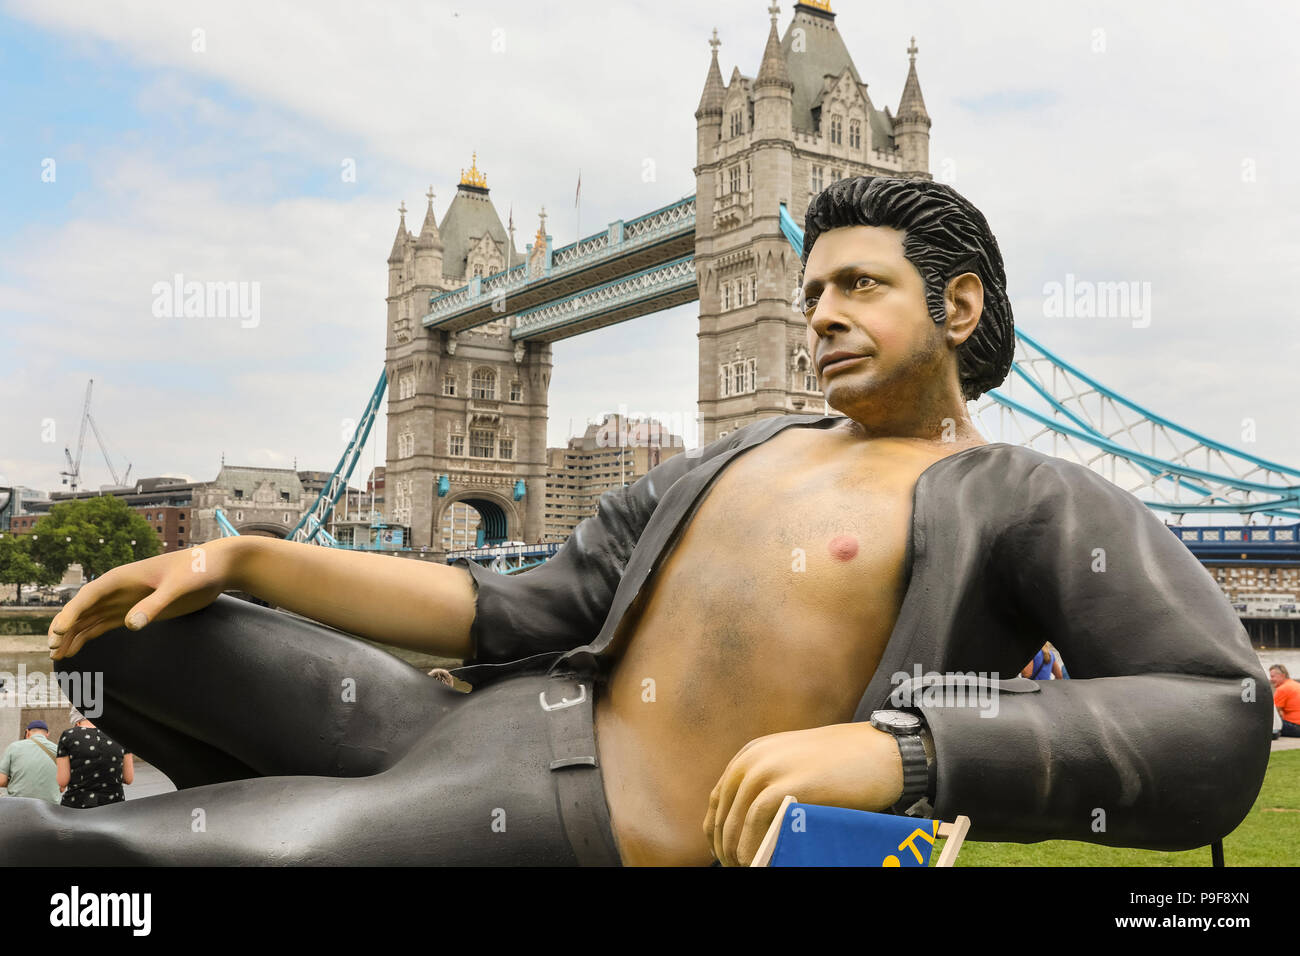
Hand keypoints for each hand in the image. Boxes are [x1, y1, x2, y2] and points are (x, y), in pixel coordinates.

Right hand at [48, 538, 245, 659]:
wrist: (216, 566)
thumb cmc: (197, 569)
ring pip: (90, 618)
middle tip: (53, 649)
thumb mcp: (179, 586)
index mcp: (124, 576)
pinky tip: (76, 649)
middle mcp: (119, 588)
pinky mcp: (136, 611)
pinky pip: (104, 624)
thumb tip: (130, 625)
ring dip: (72, 635)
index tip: (60, 632)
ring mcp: (126, 600)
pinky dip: (88, 636)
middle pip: (83, 608)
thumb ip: (155, 604)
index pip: (89, 595)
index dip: (72, 613)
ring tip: (57, 656)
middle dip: (66, 627)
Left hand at [702, 722, 904, 865]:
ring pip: (735, 823)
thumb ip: (770, 783)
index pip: (719, 799)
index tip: (724, 853)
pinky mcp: (785, 785)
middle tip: (737, 868)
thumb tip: (747, 825)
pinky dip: (753, 849)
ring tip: (748, 870)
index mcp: (752, 752)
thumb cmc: (844, 764)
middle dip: (726, 847)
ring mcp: (768, 770)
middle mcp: (753, 759)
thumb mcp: (795, 765)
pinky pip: (755, 824)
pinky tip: (759, 863)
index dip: (717, 830)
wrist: (882, 751)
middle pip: (723, 814)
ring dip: (736, 853)